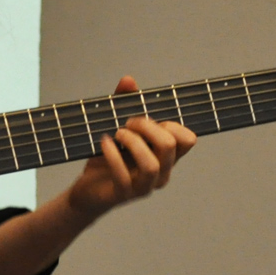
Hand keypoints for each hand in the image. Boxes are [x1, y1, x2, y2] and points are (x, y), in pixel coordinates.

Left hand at [65, 76, 196, 221]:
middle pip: (170, 146)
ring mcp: (144, 186)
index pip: (188, 140)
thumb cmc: (108, 159)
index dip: (170, 124)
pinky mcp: (123, 194)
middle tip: (127, 123)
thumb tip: (129, 80)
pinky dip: (112, 155)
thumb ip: (124, 104)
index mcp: (166, 157)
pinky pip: (123, 176)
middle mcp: (161, 173)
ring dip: (133, 142)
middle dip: (147, 127)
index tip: (147, 119)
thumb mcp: (117, 129)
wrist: (88, 191)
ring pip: (152, 165)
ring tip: (117, 133)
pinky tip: (103, 143)